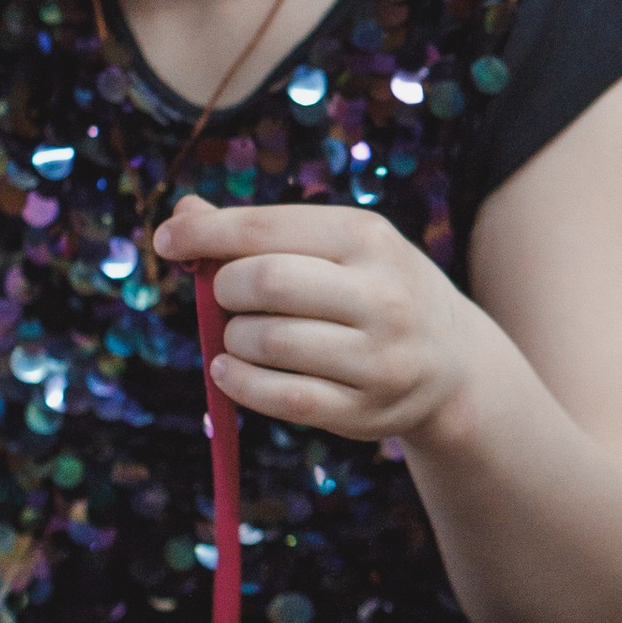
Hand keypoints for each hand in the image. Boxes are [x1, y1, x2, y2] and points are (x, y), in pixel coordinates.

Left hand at [155, 198, 490, 449]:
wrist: (454, 364)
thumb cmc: (374, 291)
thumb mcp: (340, 246)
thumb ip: (264, 231)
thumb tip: (184, 213)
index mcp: (369, 238)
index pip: (266, 228)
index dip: (204, 233)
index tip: (167, 240)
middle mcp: (380, 294)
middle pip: (264, 282)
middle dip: (223, 289)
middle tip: (224, 296)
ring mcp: (376, 356)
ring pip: (266, 342)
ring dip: (231, 339)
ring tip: (238, 336)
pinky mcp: (363, 409)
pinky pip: (279, 397)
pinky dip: (238, 382)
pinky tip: (229, 370)